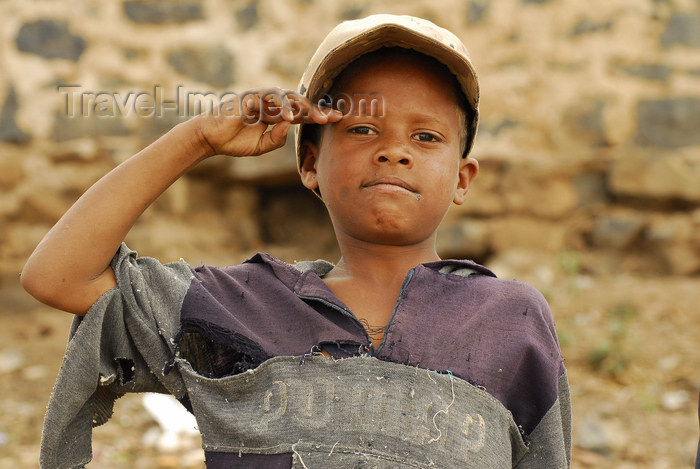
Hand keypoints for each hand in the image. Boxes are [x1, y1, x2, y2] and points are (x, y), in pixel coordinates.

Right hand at [193, 87, 341, 157]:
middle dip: (316, 110)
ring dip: (301, 106)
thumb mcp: (261, 146)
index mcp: (277, 116)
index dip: (319, 115)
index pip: (302, 113)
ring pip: (286, 97)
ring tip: (314, 117)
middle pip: (299, 102)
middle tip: (331, 118)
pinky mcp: (249, 97)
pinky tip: (288, 117)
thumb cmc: (235, 141)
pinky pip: (267, 98)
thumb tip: (289, 126)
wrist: (211, 138)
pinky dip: (279, 106)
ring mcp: (260, 99)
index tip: (338, 119)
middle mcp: (271, 104)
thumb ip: (276, 139)